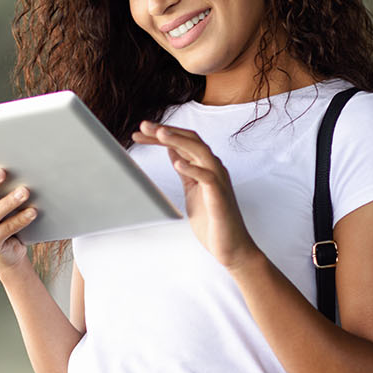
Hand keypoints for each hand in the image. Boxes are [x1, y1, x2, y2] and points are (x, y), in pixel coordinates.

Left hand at [131, 121, 260, 271]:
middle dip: (166, 131)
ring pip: (200, 151)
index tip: (140, 133)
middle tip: (144, 125)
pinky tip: (178, 164)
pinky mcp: (219, 196)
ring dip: (179, 141)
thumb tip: (173, 152)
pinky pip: (207, 177)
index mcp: (204, 166)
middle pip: (190, 140)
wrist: (232, 246)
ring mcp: (218, 180)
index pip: (182, 142)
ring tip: (160, 134)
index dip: (160, 136)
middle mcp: (213, 168)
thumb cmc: (213, 219)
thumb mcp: (192, 189)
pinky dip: (192, 168)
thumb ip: (186, 171)